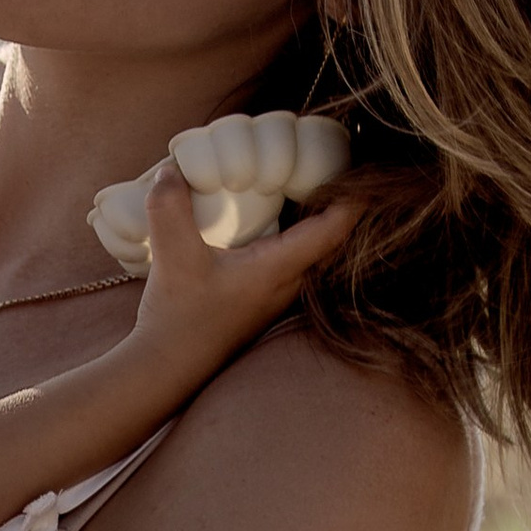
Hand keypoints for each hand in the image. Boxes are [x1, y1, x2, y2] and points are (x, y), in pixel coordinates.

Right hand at [128, 163, 354, 385]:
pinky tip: (271, 216)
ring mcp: (277, 295)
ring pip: (312, 250)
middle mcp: (288, 283)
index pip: (334, 229)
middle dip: (337, 200)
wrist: (167, 368)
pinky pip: (291, 258)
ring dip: (313, 217)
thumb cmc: (179, 321)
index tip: (363, 168)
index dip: (355, 197)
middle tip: (332, 161)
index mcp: (279, 269)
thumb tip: (171, 170)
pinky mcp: (261, 299)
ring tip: (305, 181)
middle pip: (331, 237)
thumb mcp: (172, 257)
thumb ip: (170, 208)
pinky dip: (291, 233)